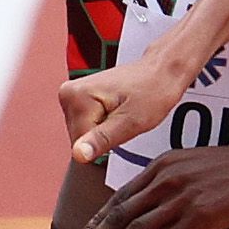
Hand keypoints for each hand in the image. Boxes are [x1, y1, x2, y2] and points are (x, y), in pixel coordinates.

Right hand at [62, 51, 194, 164]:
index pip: (80, 143)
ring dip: (105, 132)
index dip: (105, 142)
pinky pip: (88, 126)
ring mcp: (72, 96)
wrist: (161, 73)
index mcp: (75, 96)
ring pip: (84, 135)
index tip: (122, 125)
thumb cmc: (153, 92)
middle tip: (124, 119)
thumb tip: (79, 155)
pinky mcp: (79, 99)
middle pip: (79, 139)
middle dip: (104, 137)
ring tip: (122, 114)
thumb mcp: (131, 122)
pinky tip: (117, 113)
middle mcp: (68, 94)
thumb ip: (102, 139)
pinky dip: (104, 126)